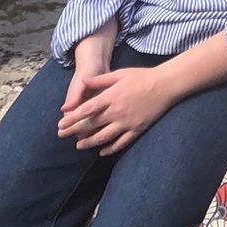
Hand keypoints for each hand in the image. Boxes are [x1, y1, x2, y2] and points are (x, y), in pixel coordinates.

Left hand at [56, 65, 177, 153]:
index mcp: (111, 97)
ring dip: (89, 142)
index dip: (72, 118)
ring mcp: (127, 123)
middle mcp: (116, 112)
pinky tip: (102, 152)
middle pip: (92, 125)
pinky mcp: (136, 130)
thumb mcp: (119, 74)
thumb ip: (100, 79)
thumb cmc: (142, 77)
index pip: (86, 110)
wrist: (165, 85)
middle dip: (75, 131)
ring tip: (79, 146)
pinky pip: (121, 143)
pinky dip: (110, 149)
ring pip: (103, 137)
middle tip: (62, 136)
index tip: (61, 124)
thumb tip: (83, 82)